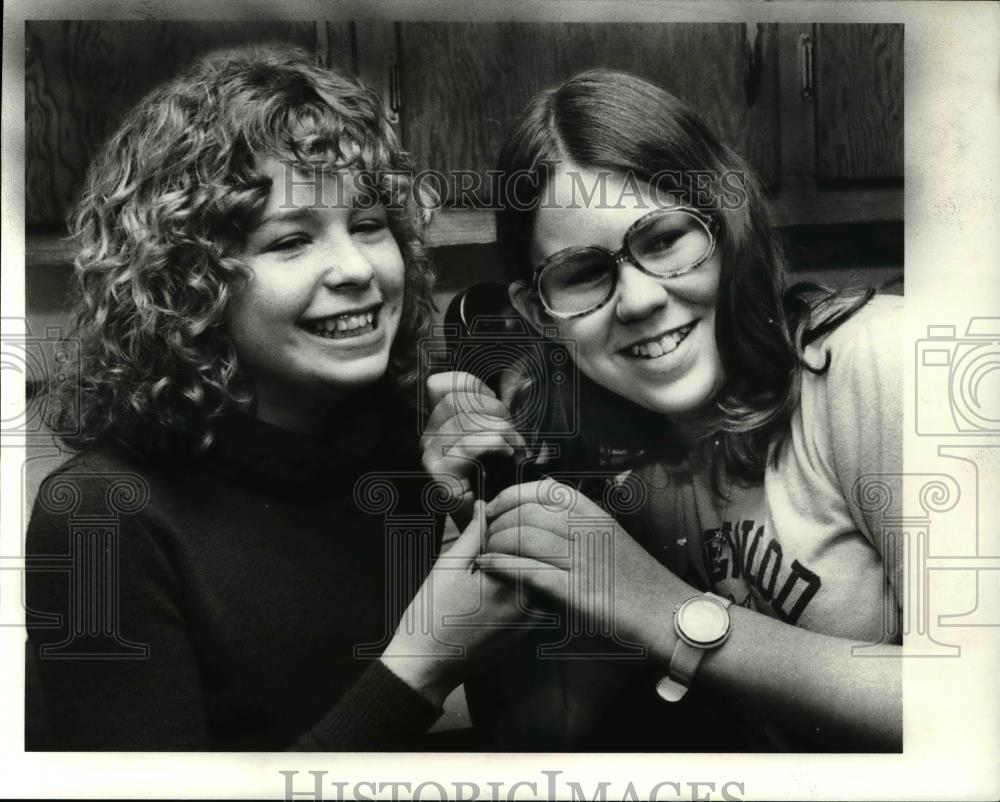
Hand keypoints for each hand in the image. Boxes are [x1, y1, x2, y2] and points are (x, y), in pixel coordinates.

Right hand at [381, 501, 534, 705]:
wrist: (426, 665)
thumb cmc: (431, 615)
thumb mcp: (448, 566)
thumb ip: (472, 535)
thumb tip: (485, 508)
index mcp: (509, 580)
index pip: (525, 536)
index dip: (507, 521)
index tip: (490, 519)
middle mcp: (528, 601)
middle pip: (537, 558)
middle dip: (519, 542)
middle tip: (491, 539)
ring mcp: (530, 620)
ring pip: (540, 578)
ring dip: (526, 563)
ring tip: (494, 562)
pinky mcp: (526, 633)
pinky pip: (538, 600)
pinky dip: (526, 587)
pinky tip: (501, 584)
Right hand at [421, 371, 525, 521]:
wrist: (487, 527)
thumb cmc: (496, 483)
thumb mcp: (495, 439)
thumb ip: (495, 412)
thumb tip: (521, 384)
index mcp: (436, 424)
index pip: (442, 385)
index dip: (474, 388)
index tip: (497, 410)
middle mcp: (427, 437)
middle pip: (459, 399)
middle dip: (495, 411)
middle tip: (513, 435)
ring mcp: (430, 456)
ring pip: (468, 421)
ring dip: (502, 430)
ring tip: (515, 447)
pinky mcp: (440, 474)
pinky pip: (471, 444)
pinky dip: (496, 445)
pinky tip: (508, 455)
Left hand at [476, 479, 694, 657]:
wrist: (669, 618)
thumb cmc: (638, 584)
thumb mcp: (610, 542)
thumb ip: (578, 530)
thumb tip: (538, 523)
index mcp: (594, 515)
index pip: (541, 490)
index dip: (510, 496)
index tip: (493, 508)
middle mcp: (587, 530)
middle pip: (525, 512)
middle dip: (496, 522)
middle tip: (481, 535)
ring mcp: (582, 559)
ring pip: (523, 538)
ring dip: (494, 543)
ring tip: (481, 553)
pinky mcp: (577, 591)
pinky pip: (527, 571)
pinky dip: (501, 566)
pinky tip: (486, 567)